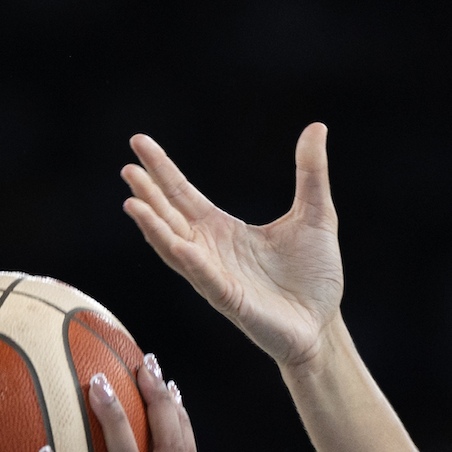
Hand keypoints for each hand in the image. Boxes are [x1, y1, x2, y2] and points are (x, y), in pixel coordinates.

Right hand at [121, 124, 342, 371]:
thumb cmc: (315, 276)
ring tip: (132, 203)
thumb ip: (311, 172)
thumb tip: (317, 127)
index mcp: (223, 230)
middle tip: (128, 167)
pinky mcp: (230, 301)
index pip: (183, 194)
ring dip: (154, 227)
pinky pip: (206, 278)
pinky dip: (191, 261)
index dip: (162, 169)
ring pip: (175, 248)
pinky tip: (176, 243)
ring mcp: (215, 277)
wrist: (324, 324)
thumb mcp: (315, 214)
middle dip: (148, 194)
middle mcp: (210, 251)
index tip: (139, 143)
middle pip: (170, 217)